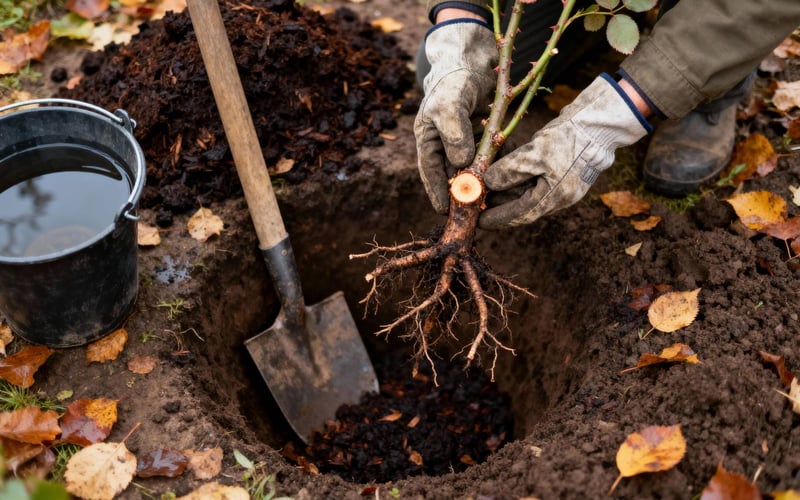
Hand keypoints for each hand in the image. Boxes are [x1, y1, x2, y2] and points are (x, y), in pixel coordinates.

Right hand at [414, 20, 497, 213]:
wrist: (472, 59)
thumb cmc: (455, 79)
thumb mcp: (450, 106)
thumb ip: (454, 136)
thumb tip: (461, 166)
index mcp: (427, 137)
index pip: (430, 171)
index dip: (437, 192)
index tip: (445, 211)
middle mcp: (442, 142)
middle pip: (449, 174)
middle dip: (459, 194)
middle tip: (468, 214)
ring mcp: (462, 139)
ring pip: (468, 169)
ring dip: (477, 185)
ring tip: (486, 204)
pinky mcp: (480, 136)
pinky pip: (485, 157)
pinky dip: (491, 168)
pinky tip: (501, 180)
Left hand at [479, 74, 652, 229]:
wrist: (600, 122)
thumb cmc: (568, 139)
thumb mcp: (535, 154)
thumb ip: (510, 172)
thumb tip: (487, 184)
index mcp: (554, 197)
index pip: (520, 215)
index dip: (498, 218)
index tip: (479, 220)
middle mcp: (559, 195)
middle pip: (523, 205)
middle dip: (500, 204)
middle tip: (477, 201)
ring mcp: (562, 183)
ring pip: (528, 191)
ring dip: (507, 189)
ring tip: (485, 186)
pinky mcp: (562, 169)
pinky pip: (535, 178)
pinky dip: (519, 176)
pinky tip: (503, 168)